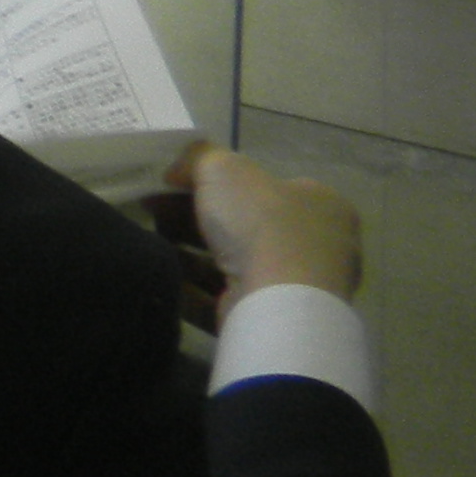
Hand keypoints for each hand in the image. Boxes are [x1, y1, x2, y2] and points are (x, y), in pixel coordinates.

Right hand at [167, 143, 361, 318]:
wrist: (276, 301)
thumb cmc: (261, 224)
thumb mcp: (223, 167)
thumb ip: (198, 157)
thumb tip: (177, 171)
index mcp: (323, 206)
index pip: (270, 187)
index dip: (220, 183)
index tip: (177, 184)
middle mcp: (319, 247)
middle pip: (246, 226)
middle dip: (198, 218)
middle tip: (156, 210)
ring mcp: (299, 289)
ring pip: (235, 264)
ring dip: (192, 254)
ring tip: (152, 244)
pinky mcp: (275, 319)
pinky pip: (228, 298)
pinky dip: (194, 288)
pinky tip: (163, 277)